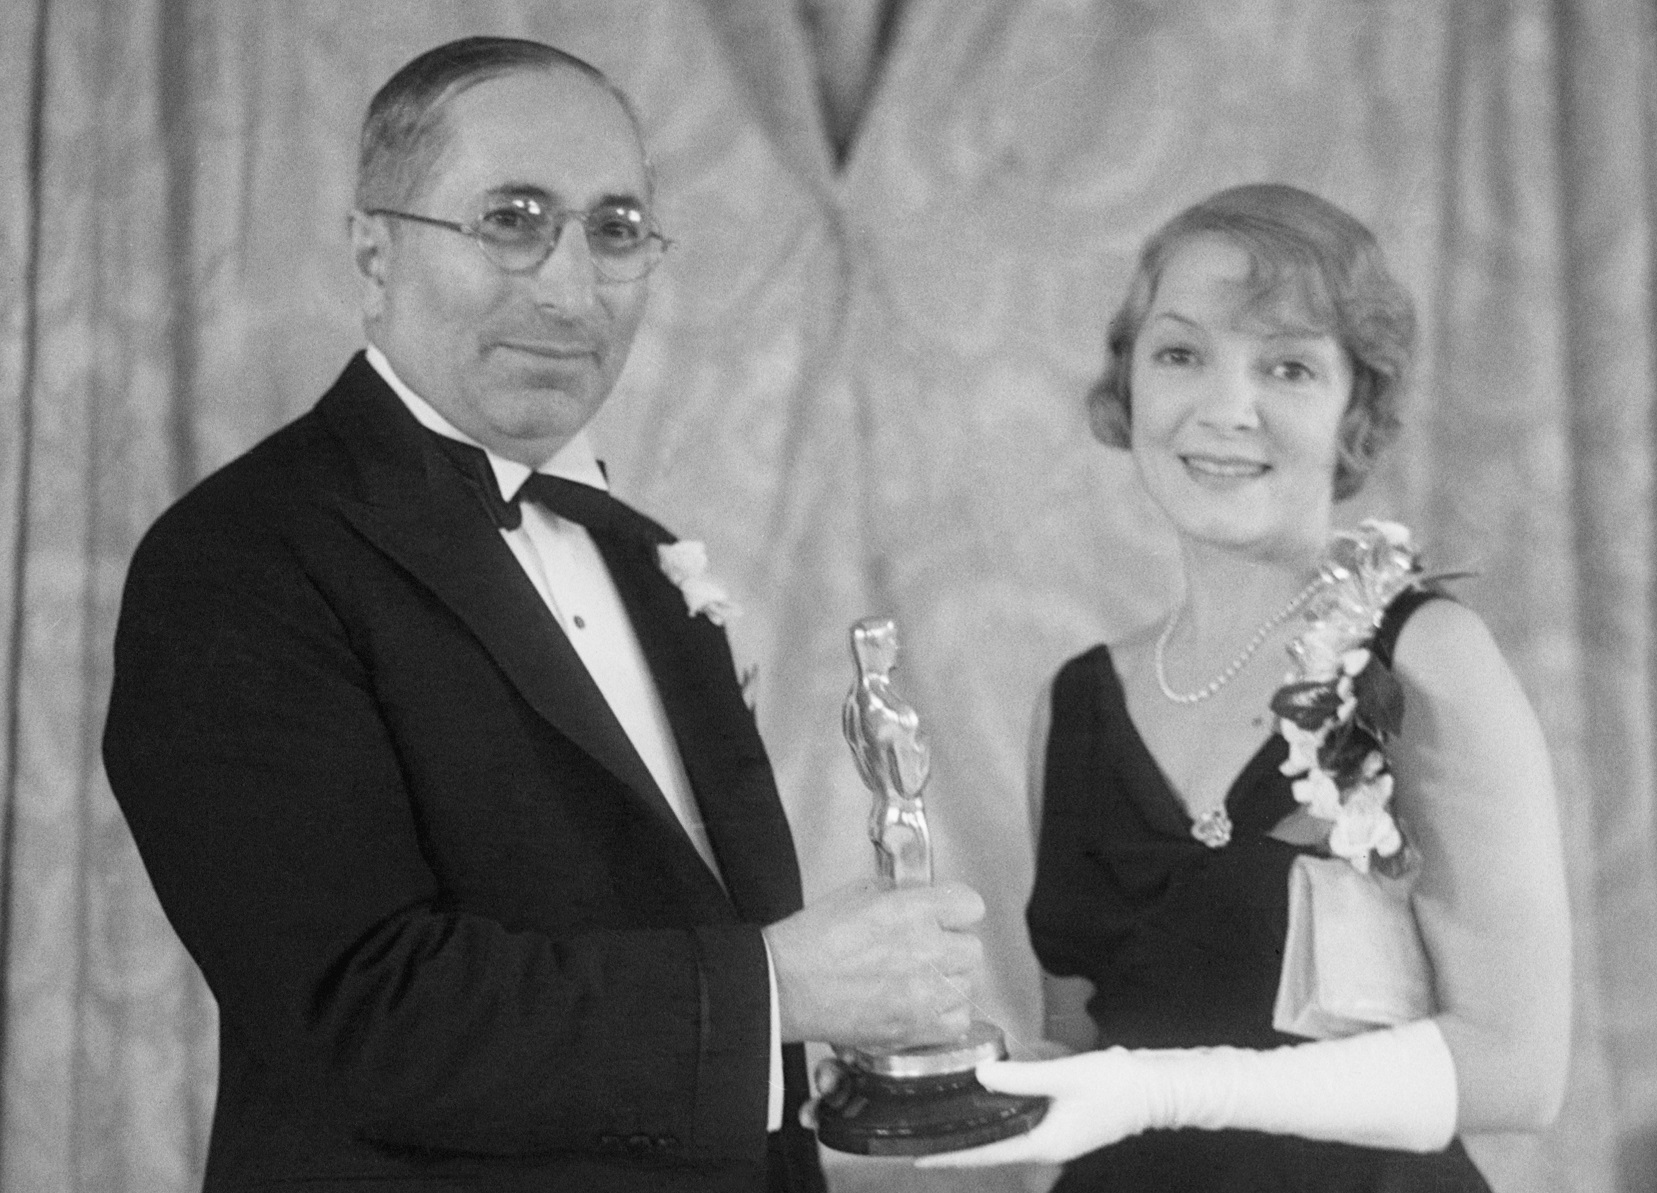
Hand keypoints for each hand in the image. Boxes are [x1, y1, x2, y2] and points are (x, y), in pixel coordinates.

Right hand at [763, 881, 984, 1049]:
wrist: (785, 985)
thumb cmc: (811, 940)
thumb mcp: (856, 894)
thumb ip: (898, 895)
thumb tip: (918, 899)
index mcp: (913, 911)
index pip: (970, 905)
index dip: (956, 909)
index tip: (947, 915)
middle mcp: (927, 951)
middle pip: (972, 947)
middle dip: (951, 946)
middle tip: (927, 949)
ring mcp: (925, 993)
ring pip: (966, 985)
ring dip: (948, 981)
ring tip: (920, 980)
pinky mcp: (915, 1028)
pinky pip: (958, 1022)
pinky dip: (945, 1016)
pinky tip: (923, 1006)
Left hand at [913, 1051, 1157, 1167]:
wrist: (1157, 1088)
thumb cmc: (1114, 1085)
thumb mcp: (1064, 1077)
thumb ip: (1021, 1078)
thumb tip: (981, 1077)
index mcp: (1044, 1144)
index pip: (988, 1155)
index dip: (954, 1156)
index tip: (920, 1159)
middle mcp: (1048, 1146)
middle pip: (995, 1148)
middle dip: (962, 1143)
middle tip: (926, 1133)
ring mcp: (1058, 1135)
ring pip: (1010, 1134)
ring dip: (982, 1128)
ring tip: (949, 1118)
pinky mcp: (1066, 1121)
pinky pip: (1025, 1122)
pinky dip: (1004, 1115)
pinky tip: (991, 1099)